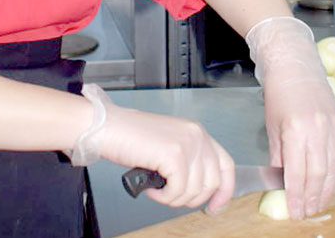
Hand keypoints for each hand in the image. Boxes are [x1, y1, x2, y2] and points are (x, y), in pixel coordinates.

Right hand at [72, 85, 234, 210]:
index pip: (226, 165)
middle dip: (191, 198)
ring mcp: (187, 144)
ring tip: (157, 188)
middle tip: (171, 196)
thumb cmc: (131, 137)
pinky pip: (177, 192)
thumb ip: (188, 159)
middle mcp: (197, 135)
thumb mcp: (169, 144)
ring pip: (194, 191)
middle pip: (212, 183)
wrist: (108, 127)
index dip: (224, 190)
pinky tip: (151, 188)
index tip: (215, 207)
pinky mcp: (174, 155)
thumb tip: (200, 189)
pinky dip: (163, 197)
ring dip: (173, 198)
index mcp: (197, 132)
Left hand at [246, 17, 334, 218]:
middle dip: (313, 198)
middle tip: (307, 212)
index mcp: (297, 130)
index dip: (297, 195)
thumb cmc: (279, 93)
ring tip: (319, 204)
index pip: (299, 173)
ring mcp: (334, 128)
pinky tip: (331, 185)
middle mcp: (318, 130)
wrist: (295, 66)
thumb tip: (281, 182)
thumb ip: (278, 156)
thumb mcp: (272, 126)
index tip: (294, 211)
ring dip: (328, 190)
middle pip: (320, 175)